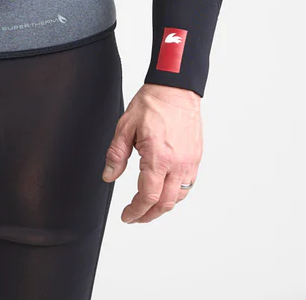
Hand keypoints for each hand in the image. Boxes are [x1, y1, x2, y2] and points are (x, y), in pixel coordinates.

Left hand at [102, 83, 202, 223]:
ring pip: (179, 197)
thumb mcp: (125, 126)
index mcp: (159, 158)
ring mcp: (189, 162)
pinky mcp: (196, 157)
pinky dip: (176, 194)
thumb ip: (116, 154)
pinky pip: (188, 184)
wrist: (175, 89)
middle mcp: (178, 164)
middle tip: (135, 216)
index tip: (127, 216)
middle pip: (165, 203)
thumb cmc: (152, 104)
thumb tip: (109, 176)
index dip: (136, 211)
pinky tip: (165, 190)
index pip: (148, 197)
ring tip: (149, 207)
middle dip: (148, 215)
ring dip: (163, 206)